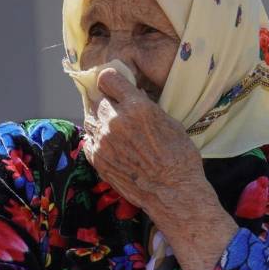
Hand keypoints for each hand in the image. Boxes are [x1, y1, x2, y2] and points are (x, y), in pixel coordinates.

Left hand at [81, 68, 205, 218]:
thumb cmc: (179, 158)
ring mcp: (104, 141)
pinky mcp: (97, 159)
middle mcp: (116, 120)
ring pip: (91, 120)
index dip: (110, 82)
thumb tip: (135, 97)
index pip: (108, 78)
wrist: (174, 192)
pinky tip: (111, 147)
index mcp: (136, 106)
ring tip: (115, 133)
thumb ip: (147, 108)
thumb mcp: (170, 123)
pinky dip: (97, 141)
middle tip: (119, 115)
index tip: (113, 87)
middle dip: (108, 105)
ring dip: (100, 123)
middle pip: (99, 101)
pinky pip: (89, 141)